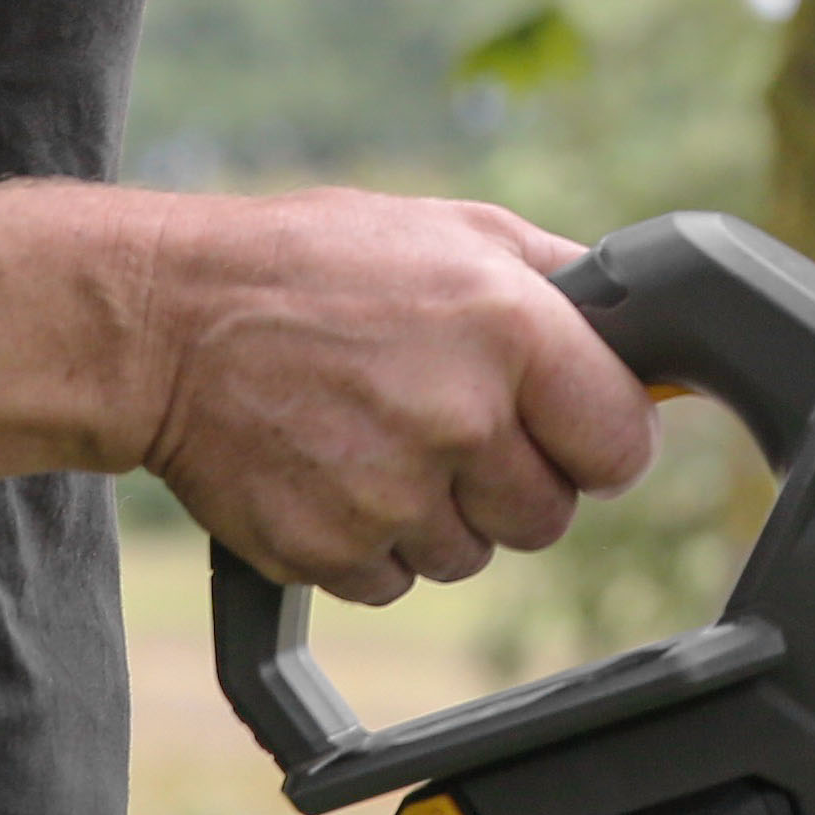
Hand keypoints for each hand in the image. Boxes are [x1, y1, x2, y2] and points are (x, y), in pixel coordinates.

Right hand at [134, 189, 656, 602]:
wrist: (170, 320)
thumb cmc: (318, 266)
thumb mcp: (456, 232)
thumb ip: (562, 283)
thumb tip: (645, 329)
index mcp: (511, 329)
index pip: (621, 445)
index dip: (603, 442)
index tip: (577, 432)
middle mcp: (460, 418)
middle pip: (548, 517)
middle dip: (515, 481)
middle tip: (454, 425)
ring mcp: (391, 493)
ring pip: (470, 554)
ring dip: (440, 513)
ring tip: (380, 435)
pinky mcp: (328, 550)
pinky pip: (393, 581)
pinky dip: (371, 542)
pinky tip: (335, 471)